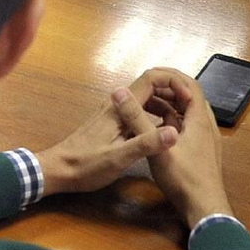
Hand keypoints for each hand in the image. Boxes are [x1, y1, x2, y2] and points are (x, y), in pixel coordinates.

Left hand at [35, 69, 180, 195]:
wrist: (58, 171)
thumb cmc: (85, 165)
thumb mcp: (118, 158)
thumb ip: (146, 144)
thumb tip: (175, 132)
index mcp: (120, 107)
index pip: (151, 79)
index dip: (173, 83)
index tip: (189, 100)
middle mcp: (117, 105)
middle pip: (150, 86)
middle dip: (173, 93)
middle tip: (191, 111)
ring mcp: (115, 114)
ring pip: (145, 100)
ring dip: (165, 106)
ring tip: (182, 123)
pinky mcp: (113, 125)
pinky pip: (139, 113)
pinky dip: (154, 117)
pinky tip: (162, 134)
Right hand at [116, 68, 232, 228]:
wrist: (205, 209)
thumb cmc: (183, 179)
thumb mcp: (155, 147)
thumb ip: (137, 119)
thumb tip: (119, 93)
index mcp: (199, 120)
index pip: (190, 85)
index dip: (171, 76)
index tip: (150, 73)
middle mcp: (205, 125)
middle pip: (190, 96)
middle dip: (168, 88)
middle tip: (145, 86)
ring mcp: (204, 139)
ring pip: (188, 112)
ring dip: (169, 104)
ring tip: (147, 103)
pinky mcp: (200, 151)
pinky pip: (186, 126)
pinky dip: (172, 119)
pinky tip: (155, 127)